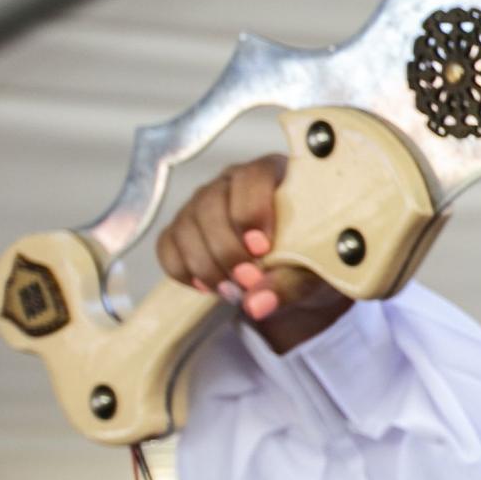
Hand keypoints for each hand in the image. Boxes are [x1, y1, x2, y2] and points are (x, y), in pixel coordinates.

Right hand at [155, 155, 352, 351]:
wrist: (295, 276)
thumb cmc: (312, 260)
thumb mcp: (314, 272)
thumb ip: (289, 283)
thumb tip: (256, 304)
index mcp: (275, 175)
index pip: (251, 178)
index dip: (251, 212)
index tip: (262, 249)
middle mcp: (233, 182)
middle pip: (210, 204)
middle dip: (226, 249)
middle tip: (247, 281)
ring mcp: (203, 202)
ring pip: (185, 226)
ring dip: (205, 265)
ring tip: (231, 292)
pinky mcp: (183, 228)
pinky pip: (167, 245)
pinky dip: (184, 271)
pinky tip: (208, 287)